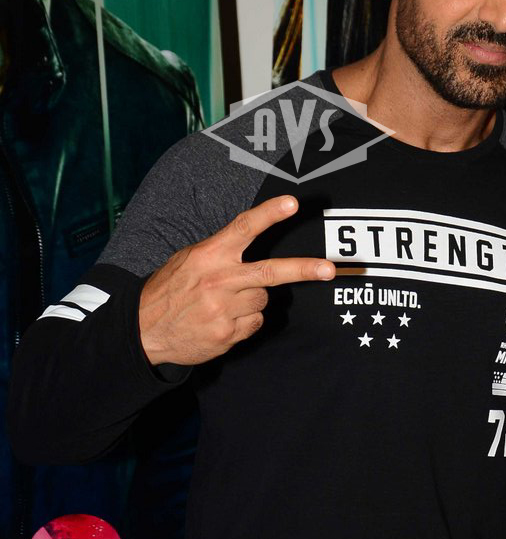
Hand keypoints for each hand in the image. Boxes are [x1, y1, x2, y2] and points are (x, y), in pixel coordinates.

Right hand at [139, 195, 334, 366]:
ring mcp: (225, 310)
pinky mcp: (228, 334)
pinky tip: (223, 319)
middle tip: (329, 269)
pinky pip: (255, 322)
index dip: (270, 214)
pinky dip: (246, 320)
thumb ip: (220, 252)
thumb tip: (252, 244)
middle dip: (304, 270)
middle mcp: (220, 281)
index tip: (292, 204)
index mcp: (209, 256)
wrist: (144, 330)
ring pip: (263, 299)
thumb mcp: (188, 260)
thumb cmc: (169, 290)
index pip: (244, 228)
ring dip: (251, 299)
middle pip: (271, 272)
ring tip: (224, 302)